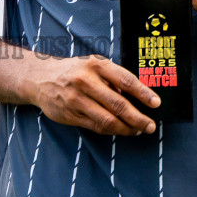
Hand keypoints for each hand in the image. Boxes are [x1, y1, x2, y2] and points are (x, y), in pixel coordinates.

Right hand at [23, 54, 159, 135]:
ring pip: (107, 120)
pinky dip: (111, 130)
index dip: (143, 93)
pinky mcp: (70, 115)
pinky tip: (120, 130)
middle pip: (118, 104)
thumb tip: (139, 96)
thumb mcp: (94, 65)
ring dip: (126, 128)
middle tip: (150, 126)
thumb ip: (113, 79)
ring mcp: (76, 100)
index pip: (125, 80)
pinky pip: (96, 127)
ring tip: (137, 130)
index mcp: (96, 65)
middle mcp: (86, 82)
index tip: (156, 103)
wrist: (40, 78)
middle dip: (138, 118)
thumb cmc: (75, 71)